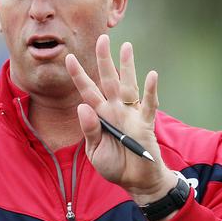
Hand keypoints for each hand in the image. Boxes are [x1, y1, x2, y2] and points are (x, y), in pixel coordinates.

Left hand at [65, 34, 176, 203]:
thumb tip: (83, 107)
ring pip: (128, 85)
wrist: (136, 181)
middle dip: (104, 60)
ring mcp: (130, 114)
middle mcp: (115, 109)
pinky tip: (152, 75)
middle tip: (101, 38)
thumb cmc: (114, 165)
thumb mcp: (94, 151)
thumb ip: (89, 130)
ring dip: (127, 66)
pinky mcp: (145, 124)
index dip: (79, 75)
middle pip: (108, 80)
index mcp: (99, 115)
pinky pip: (148, 105)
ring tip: (126, 46)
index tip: (69, 57)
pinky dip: (151, 91)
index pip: (87, 90)